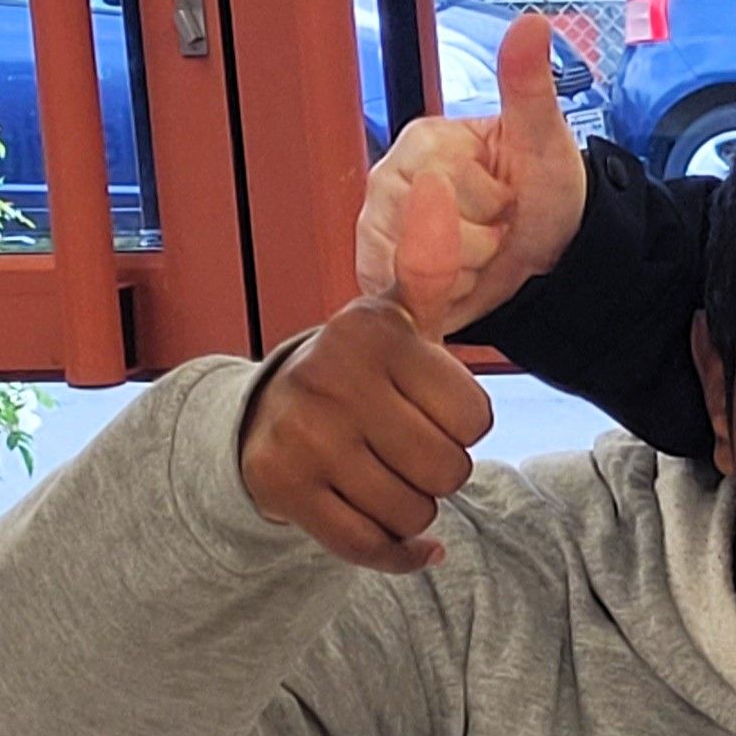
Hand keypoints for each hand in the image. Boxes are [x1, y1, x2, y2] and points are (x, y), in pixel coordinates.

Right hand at [243, 173, 495, 572]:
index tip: (426, 407)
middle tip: (402, 446)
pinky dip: (395, 551)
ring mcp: (304, 435)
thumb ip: (427, 265)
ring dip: (412, 507)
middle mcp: (332, 379)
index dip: (462, 424)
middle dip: (440, 469)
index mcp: (372, 335)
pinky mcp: (283, 487)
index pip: (474, 418)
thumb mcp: (395, 320)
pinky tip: (396, 536)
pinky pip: (371, 545)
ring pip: (413, 508)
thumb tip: (435, 185)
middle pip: (449, 468)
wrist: (261, 418)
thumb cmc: (358, 372)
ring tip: (381, 473)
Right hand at [350, 8, 587, 338]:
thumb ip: (529, 87)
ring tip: (482, 250)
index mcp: (422, 142)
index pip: (446, 187)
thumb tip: (532, 23)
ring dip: (466, 270)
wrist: (550, 253)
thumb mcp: (545, 140)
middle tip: (496, 225)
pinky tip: (462, 276)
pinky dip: (445, 295)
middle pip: (429, 232)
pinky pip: (408, 294)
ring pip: (419, 268)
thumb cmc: (545, 193)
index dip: (489, 204)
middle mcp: (389, 181)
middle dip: (479, 240)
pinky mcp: (377, 270)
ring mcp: (377, 227)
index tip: (506, 195)